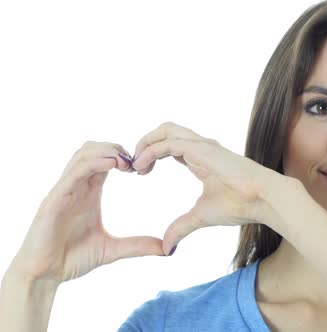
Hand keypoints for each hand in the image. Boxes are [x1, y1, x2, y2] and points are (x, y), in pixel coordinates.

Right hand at [8, 142, 164, 284]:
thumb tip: (167, 249)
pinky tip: (112, 165)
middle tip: (137, 162)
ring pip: (83, 155)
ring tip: (127, 161)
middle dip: (116, 148)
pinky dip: (93, 163)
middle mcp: (77, 186)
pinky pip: (74, 172)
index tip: (145, 166)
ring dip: (106, 151)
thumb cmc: (72, 258)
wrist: (44, 275)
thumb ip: (138, 246)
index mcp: (89, 192)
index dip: (125, 156)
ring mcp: (64, 191)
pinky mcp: (54, 200)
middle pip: (94, 149)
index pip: (106, 160)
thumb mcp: (112, 250)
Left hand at [131, 122, 288, 255]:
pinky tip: (142, 167)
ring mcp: (202, 145)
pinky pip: (168, 143)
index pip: (170, 146)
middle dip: (145, 143)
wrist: (263, 199)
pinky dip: (151, 151)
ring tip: (135, 164)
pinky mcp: (202, 149)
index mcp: (201, 158)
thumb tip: (167, 247)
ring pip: (166, 130)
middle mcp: (200, 147)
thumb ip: (182, 227)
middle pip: (166, 131)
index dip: (152, 155)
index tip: (140, 172)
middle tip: (133, 165)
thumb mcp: (201, 216)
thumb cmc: (241, 205)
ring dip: (145, 143)